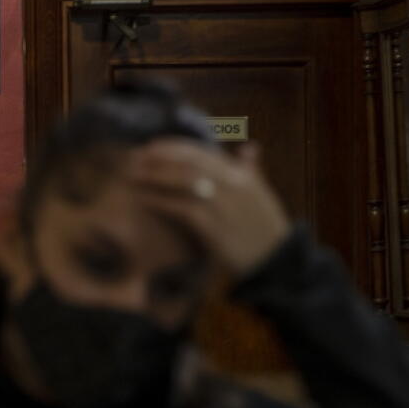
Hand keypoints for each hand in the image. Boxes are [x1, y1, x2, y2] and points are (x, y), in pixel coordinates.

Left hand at [126, 139, 290, 275]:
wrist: (276, 261)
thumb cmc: (265, 228)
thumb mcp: (262, 194)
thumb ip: (252, 169)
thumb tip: (250, 147)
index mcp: (241, 175)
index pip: (202, 152)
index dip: (174, 147)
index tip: (152, 146)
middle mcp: (233, 184)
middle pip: (188, 163)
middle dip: (158, 158)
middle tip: (134, 158)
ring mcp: (224, 205)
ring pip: (183, 182)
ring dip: (154, 176)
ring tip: (132, 176)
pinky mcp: (214, 227)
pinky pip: (181, 208)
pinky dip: (160, 201)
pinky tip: (144, 199)